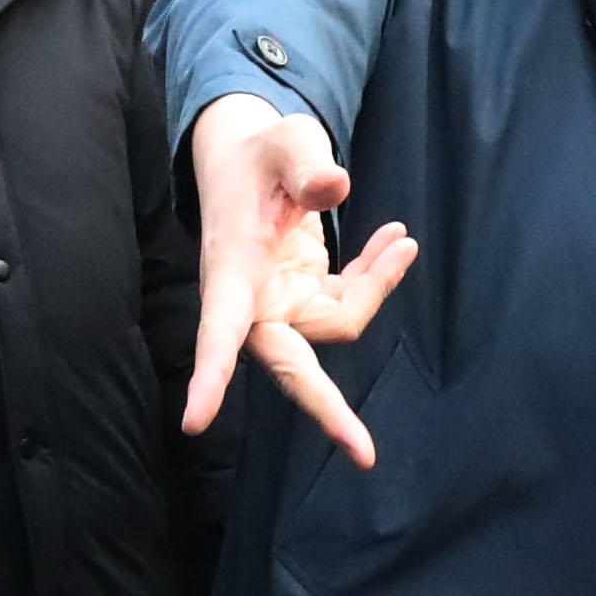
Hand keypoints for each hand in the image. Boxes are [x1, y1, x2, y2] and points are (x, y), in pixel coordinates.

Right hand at [182, 96, 423, 465]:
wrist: (253, 157)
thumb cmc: (260, 152)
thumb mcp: (283, 140)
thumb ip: (305, 161)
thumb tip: (336, 187)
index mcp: (231, 269)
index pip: (218, 329)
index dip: (210, 374)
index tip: (195, 421)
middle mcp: (253, 301)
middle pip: (290, 366)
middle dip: (326, 409)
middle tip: (363, 454)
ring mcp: (282, 304)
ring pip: (340, 323)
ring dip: (377, 289)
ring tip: (400, 241)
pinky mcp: (308, 297)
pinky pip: (352, 303)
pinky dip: (379, 278)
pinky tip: (394, 241)